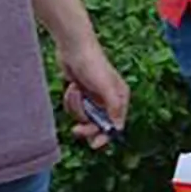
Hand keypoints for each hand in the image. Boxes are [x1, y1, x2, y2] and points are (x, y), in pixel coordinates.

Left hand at [59, 36, 129, 150]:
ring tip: (75, 91)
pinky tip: (72, 88)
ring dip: (76, 107)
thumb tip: (118, 128)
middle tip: (76, 129)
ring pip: (84, 116)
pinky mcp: (81, 95)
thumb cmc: (93, 64)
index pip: (115, 124)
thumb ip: (114, 107)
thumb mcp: (105, 87)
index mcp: (120, 98)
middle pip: (98, 124)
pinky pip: (75, 109)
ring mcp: (94, 97)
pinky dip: (71, 102)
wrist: (74, 47)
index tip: (94, 144)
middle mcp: (109, 99)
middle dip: (86, 125)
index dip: (105, 136)